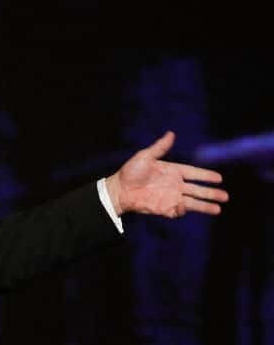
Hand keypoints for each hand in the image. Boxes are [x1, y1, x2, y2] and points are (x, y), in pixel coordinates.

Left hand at [105, 131, 228, 217]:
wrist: (118, 190)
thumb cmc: (130, 172)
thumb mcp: (145, 156)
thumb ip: (160, 147)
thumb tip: (171, 133)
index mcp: (173, 171)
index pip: (194, 173)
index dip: (206, 176)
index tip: (219, 178)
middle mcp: (175, 185)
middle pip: (198, 189)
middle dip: (211, 193)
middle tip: (225, 196)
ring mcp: (170, 197)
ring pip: (192, 202)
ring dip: (205, 205)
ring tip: (218, 209)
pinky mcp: (163, 208)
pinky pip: (177, 211)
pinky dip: (183, 210)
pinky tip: (187, 208)